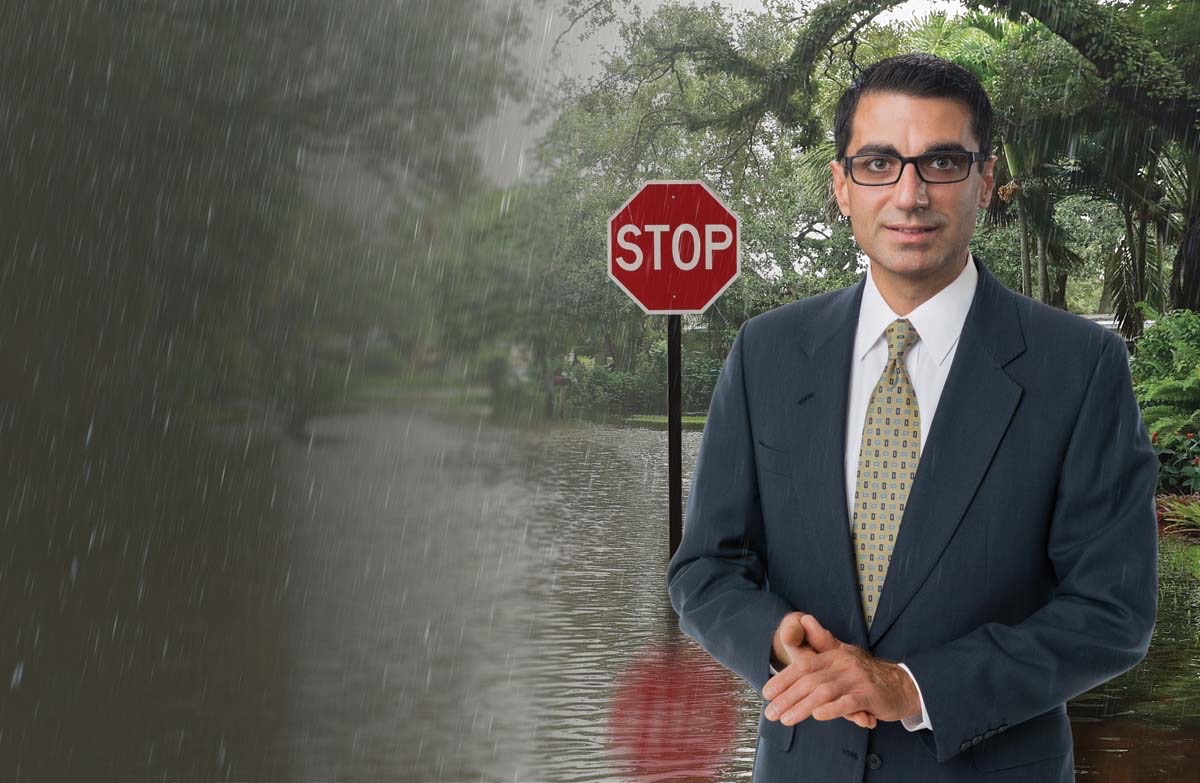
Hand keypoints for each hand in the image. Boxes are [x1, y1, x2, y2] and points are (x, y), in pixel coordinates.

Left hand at [764, 615, 919, 727]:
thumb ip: (821, 641)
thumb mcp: (842, 654)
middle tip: (771, 713)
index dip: (783, 678)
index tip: (766, 692)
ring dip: (802, 707)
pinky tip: (818, 716)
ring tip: (786, 719)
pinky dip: (832, 709)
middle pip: (810, 680)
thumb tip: (804, 619)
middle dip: (787, 697)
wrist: (901, 685)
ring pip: (824, 692)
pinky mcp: (870, 696)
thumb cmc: (865, 673)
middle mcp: (844, 664)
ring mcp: (857, 680)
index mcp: (834, 654)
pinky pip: (849, 702)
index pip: (803, 665)